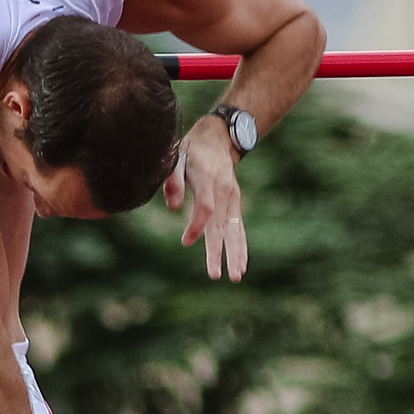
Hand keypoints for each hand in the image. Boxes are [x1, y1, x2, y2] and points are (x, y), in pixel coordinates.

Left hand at [162, 116, 248, 281]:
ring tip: (236, 276)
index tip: (186, 241)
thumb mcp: (177, 157)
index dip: (197, 226)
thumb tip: (172, 208)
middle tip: (215, 274)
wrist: (219, 137)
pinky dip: (241, 246)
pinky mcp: (236, 202)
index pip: (206, 208)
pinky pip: (239, 227)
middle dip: (218, 251)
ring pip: (235, 229)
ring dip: (236, 254)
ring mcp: (233, 197)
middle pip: (222, 225)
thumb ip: (173, 180)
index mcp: (208, 179)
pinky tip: (241, 266)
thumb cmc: (191, 149)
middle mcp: (224, 190)